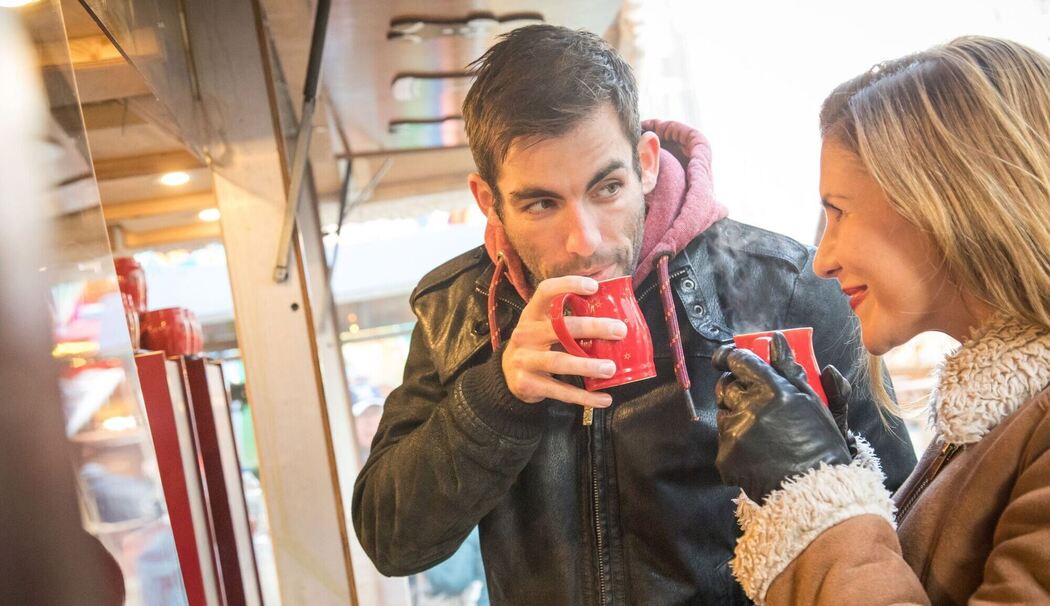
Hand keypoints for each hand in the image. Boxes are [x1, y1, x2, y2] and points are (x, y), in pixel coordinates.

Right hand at [502, 276, 625, 407]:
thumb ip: (569, 322)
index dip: (568, 285)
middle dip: (592, 328)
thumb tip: (614, 317)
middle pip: (559, 327)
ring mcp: (524, 360)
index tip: (593, 287)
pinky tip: (604, 399)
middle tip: (619, 331)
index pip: (545, 291)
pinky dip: (584, 396)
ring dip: (587, 365)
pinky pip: (559, 391)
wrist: (508, 375)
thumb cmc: (537, 345)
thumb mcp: (544, 327)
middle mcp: (525, 334)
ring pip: (559, 361)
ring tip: (611, 369)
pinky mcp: (527, 384)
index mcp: (532, 314)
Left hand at [713, 332, 850, 501]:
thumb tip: (776, 340)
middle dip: (733, 386)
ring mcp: (734, 433)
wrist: (814, 490)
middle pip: (725, 385)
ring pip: (722, 411)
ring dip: (734, 414)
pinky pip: (723, 440)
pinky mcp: (725, 455)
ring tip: (759, 429)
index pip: (739, 361)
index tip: (729, 357)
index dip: (731, 356)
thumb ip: (792, 368)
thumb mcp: (813, 401)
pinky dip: (735, 442)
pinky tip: (756, 451)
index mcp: (773, 390)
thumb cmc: (820, 444)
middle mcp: (749, 407)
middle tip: (747, 395)